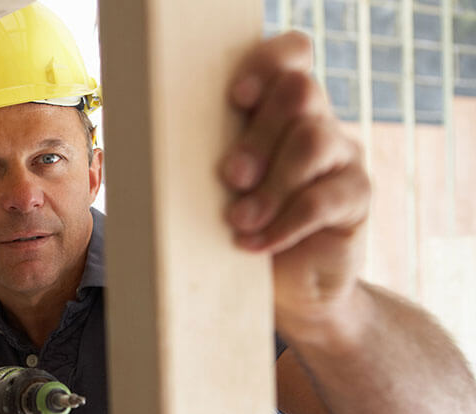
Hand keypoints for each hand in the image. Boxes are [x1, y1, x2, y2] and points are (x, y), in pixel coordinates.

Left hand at [221, 31, 370, 341]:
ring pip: (314, 142)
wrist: (289, 288)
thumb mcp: (213, 191)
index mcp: (279, 110)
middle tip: (229, 177)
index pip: (290, 55)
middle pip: (300, 93)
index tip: (235, 98)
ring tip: (237, 220)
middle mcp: (317, 122)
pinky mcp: (356, 198)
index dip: (266, 63)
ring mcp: (342, 157)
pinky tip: (254, 244)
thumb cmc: (239, 229)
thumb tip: (127, 150)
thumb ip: (194, 160)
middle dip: (258, 134)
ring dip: (269, 185)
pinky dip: (284, 224)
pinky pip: (324, 199)